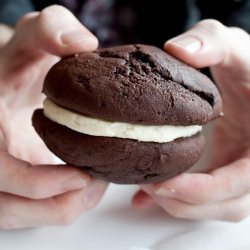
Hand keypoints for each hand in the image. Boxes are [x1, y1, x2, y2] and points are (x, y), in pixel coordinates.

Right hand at [0, 5, 106, 228]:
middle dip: (62, 202)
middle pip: (14, 210)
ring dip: (64, 206)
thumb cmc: (18, 61)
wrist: (7, 82)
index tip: (84, 176)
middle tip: (98, 180)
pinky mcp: (9, 186)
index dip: (41, 185)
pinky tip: (81, 181)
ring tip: (94, 182)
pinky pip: (32, 213)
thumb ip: (51, 30)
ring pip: (25, 217)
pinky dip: (60, 204)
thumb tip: (83, 43)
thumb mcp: (31, 39)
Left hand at [132, 19, 249, 221]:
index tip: (164, 185)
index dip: (204, 191)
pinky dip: (178, 199)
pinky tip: (148, 196)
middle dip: (185, 202)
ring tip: (148, 189)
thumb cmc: (248, 64)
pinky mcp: (226, 169)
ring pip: (214, 207)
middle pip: (225, 205)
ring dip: (180, 203)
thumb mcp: (235, 48)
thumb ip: (211, 43)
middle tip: (149, 187)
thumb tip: (177, 50)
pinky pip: (205, 197)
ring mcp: (241, 170)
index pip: (240, 182)